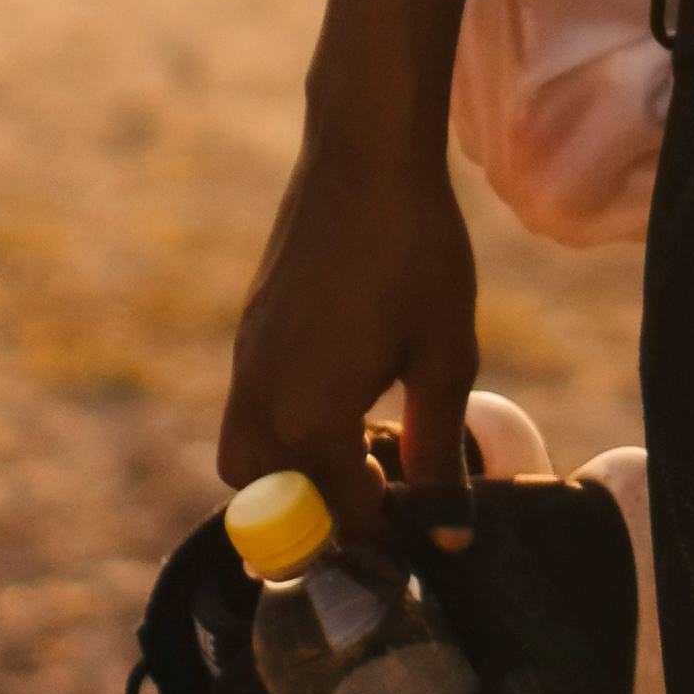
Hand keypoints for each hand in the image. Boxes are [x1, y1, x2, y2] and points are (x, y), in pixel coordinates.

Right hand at [218, 117, 480, 553]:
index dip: (383, 540)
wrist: (363, 154)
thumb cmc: (416, 252)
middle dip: (316, 514)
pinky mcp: (249, 329)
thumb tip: (448, 536)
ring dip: (294, 470)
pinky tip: (347, 391)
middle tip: (381, 495)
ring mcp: (245, 361)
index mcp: (308, 418)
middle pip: (267, 501)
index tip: (422, 535)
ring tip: (364, 445)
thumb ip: (439, 454)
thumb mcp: (444, 359)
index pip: (338, 518)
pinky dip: (285, 426)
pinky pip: (248, 408)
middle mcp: (260, 399)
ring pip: (246, 455)